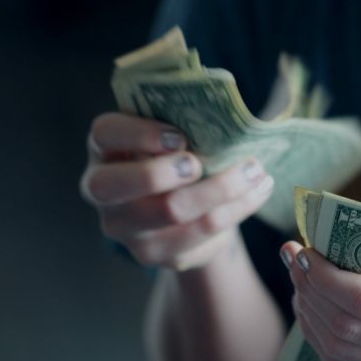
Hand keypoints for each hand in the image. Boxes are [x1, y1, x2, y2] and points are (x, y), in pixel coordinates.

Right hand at [80, 112, 273, 270]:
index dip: (139, 133)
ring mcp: (124, 227)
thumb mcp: (174, 133)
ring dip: (220, 188)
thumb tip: (225, 106)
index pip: (105, 133)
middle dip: (163, 172)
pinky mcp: (154, 253)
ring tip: (255, 171)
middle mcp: (101, 190)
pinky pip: (200, 233)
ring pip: (169, 211)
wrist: (186, 211)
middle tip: (200, 163)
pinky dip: (236, 208)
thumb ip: (184, 120)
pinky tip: (258, 190)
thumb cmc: (179, 156)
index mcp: (104, 148)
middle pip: (116, 185)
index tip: (180, 136)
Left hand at [280, 237, 360, 360]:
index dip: (324, 277)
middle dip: (309, 290)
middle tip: (294, 258)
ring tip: (299, 280)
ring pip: (339, 351)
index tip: (304, 250)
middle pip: (346, 327)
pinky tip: (311, 307)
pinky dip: (319, 335)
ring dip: (308, 313)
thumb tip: (327, 228)